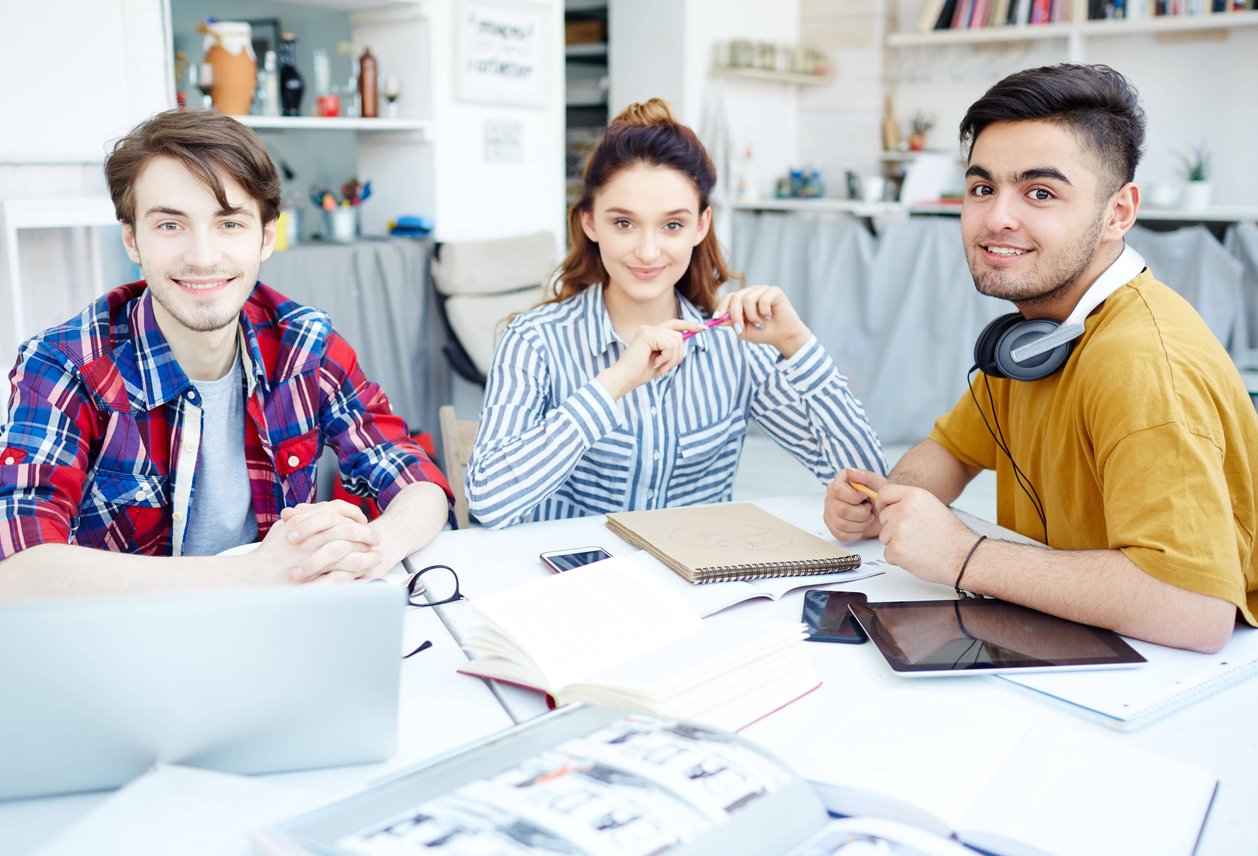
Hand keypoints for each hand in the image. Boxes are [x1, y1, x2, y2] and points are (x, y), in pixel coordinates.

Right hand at [249, 500, 383, 583]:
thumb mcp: (284, 527)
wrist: (254, 576)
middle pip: (349, 531)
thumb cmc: (268, 552)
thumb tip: (320, 509)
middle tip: (377, 538)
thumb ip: (304, 515)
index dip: (355, 515)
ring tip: (377, 557)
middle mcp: (312, 539)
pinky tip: (365, 575)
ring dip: (366, 555)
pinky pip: (342, 576)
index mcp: (306, 522)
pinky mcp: (314, 579)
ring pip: (349, 553)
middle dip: (366, 534)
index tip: (364, 521)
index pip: (338, 511)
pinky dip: (356, 575)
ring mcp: (314, 559)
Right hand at [597, 319, 703, 398]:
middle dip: (678, 354)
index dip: (689, 325)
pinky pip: (670, 344)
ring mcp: (648, 330)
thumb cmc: (639, 373)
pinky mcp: (648, 334)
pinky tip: (656, 363)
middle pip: (678, 335)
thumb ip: (670, 349)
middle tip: (666, 368)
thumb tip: (685, 340)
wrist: (624, 378)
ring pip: (676, 340)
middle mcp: (649, 328)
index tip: (703, 328)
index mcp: (651, 333)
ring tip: (660, 367)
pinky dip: (667, 358)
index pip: (674, 324)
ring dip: (672, 359)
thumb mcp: (660, 360)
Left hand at [715, 284, 810, 356]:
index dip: (721, 307)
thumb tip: (717, 320)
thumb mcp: (743, 331)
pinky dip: (764, 312)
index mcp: (743, 300)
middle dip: (735, 315)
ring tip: (760, 323)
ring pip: (748, 299)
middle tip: (740, 328)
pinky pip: (762, 299)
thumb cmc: (764, 333)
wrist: (782, 337)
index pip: (729, 297)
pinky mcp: (774, 291)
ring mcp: (763, 290)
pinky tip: (770, 316)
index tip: (716, 318)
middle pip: (736, 297)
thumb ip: (731, 323)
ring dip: (752, 316)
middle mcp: (752, 292)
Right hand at [824, 468, 886, 541]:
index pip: (838, 490)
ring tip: (867, 517)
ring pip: (842, 524)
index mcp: (840, 481)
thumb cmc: (878, 494)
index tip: (865, 497)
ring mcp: (830, 511)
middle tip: (869, 510)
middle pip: (841, 510)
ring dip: (861, 524)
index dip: (855, 497)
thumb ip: (864, 476)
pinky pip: (841, 535)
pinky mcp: (833, 526)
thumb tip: (849, 471)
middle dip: (862, 513)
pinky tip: (861, 525)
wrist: (883, 509)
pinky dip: (856, 533)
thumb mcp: (877, 482)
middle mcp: (831, 495)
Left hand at [874, 484, 974, 585]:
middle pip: (883, 518)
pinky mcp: (896, 549)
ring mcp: (898, 529)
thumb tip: (891, 506)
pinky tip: (916, 556)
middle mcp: (904, 509)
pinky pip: (887, 554)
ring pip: (884, 537)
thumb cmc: (950, 536)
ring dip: (896, 544)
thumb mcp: (931, 506)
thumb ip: (910, 503)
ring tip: (919, 545)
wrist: (963, 557)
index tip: (885, 511)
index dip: (883, 504)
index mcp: (914, 495)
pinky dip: (898, 558)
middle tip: (916, 535)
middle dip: (893, 528)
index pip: (884, 493)